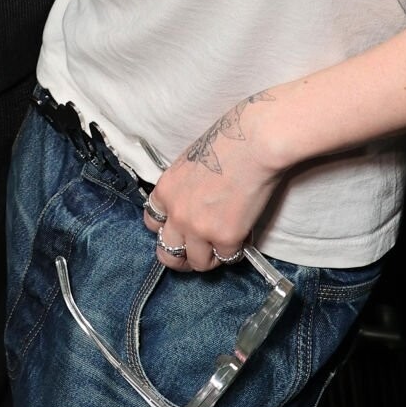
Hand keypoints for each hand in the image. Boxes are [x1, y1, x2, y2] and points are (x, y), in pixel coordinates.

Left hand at [142, 93, 280, 271]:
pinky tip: (242, 237)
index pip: (152, 223)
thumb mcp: (189, 164)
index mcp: (165, 190)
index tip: (179, 230)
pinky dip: (235, 251)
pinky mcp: (225, 238)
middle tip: (196, 253)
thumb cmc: (228, 143)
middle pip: (167, 253)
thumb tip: (194, 205)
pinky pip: (227, 258)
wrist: (253, 144)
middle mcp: (177, 214)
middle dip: (180, 258)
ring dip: (210, 258)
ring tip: (222, 247)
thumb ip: (184, 189)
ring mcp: (199, 229)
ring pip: (197, 263)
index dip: (167, 229)